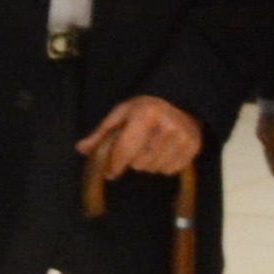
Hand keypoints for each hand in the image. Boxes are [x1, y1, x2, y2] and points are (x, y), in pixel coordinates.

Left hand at [78, 93, 201, 192]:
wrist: (180, 102)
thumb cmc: (145, 109)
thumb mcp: (121, 115)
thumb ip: (101, 134)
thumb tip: (80, 149)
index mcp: (146, 114)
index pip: (126, 150)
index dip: (115, 164)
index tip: (110, 171)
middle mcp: (167, 126)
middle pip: (139, 164)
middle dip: (133, 160)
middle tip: (136, 148)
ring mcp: (182, 138)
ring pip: (154, 169)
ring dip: (148, 163)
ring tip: (150, 147)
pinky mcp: (193, 148)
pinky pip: (170, 171)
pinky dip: (163, 165)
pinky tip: (163, 151)